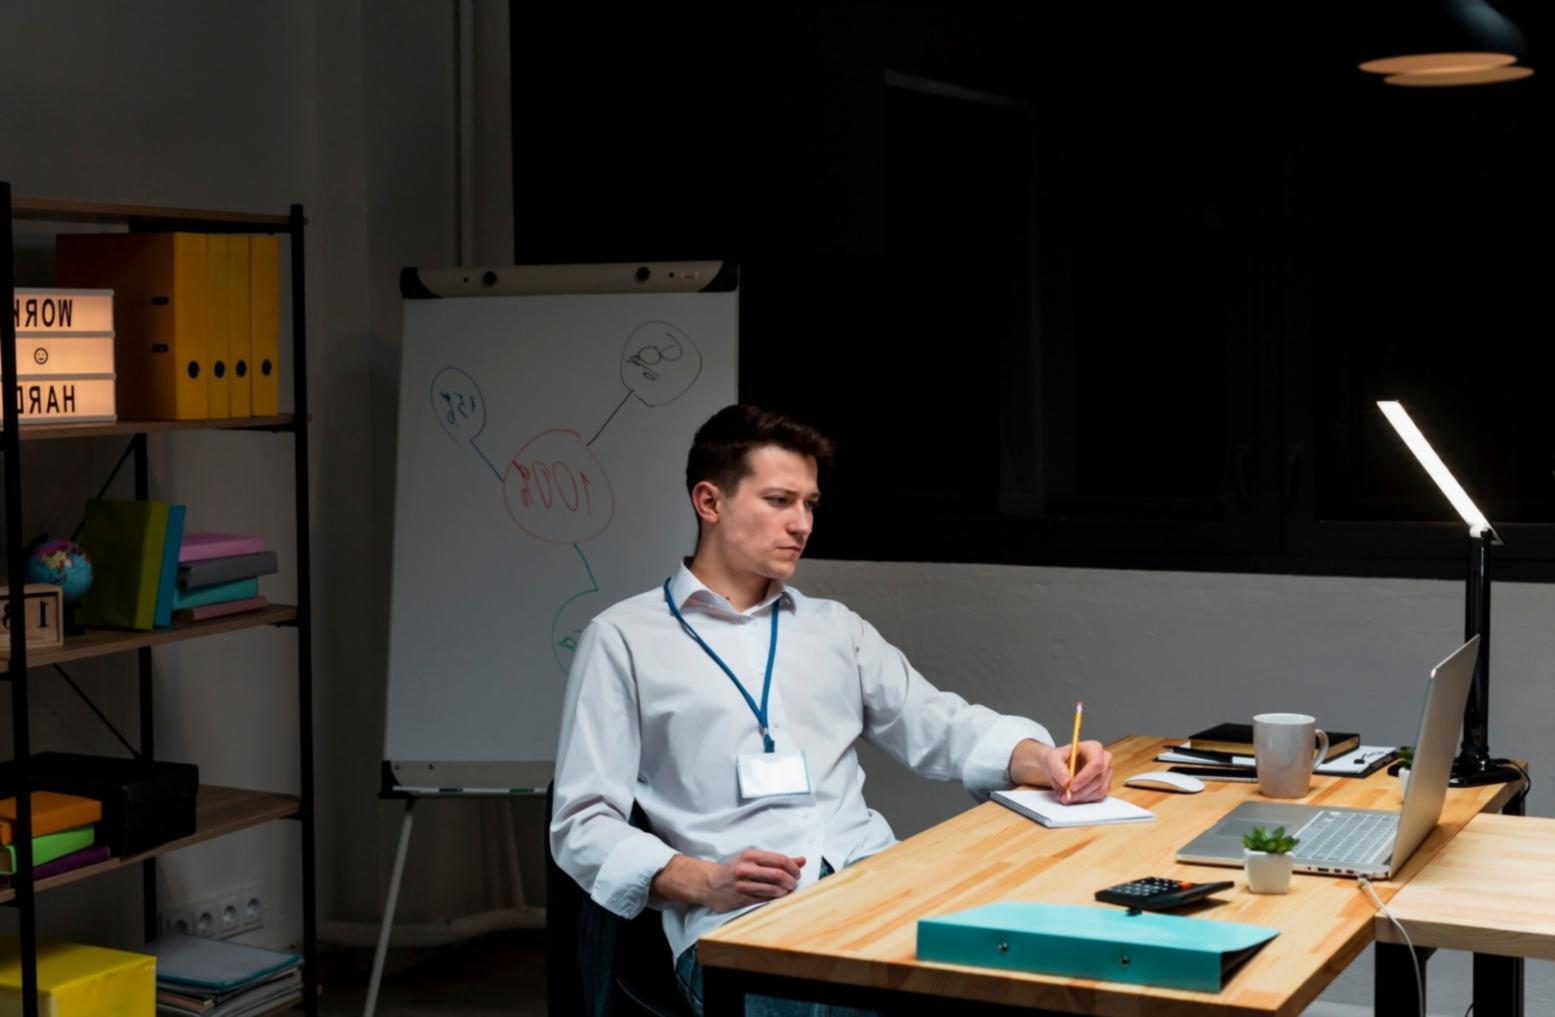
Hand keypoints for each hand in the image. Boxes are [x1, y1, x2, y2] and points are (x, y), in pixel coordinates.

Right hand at [652, 849, 805, 912]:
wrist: (709, 883)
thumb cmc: (734, 869)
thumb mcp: (753, 859)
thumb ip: (777, 860)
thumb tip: (802, 860)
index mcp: (750, 855)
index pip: (780, 860)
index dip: (794, 867)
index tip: (798, 872)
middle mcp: (746, 869)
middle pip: (779, 875)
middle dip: (791, 880)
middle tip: (794, 883)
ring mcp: (743, 885)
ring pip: (773, 890)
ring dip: (785, 891)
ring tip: (786, 890)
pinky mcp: (742, 899)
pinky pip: (765, 900)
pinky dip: (775, 899)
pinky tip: (777, 897)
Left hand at [1010, 738, 1113, 802]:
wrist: (1053, 767)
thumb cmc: (1052, 759)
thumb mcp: (1049, 759)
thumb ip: (1057, 767)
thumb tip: (1066, 781)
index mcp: (1093, 747)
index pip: (1097, 763)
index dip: (1085, 777)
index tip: (1071, 787)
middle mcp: (1103, 759)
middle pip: (1100, 778)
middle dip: (1082, 790)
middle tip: (1065, 797)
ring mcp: (1105, 773)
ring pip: (1100, 790)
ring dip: (1082, 797)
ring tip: (1065, 798)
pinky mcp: (1102, 785)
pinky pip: (1098, 797)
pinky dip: (1085, 800)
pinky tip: (1072, 798)